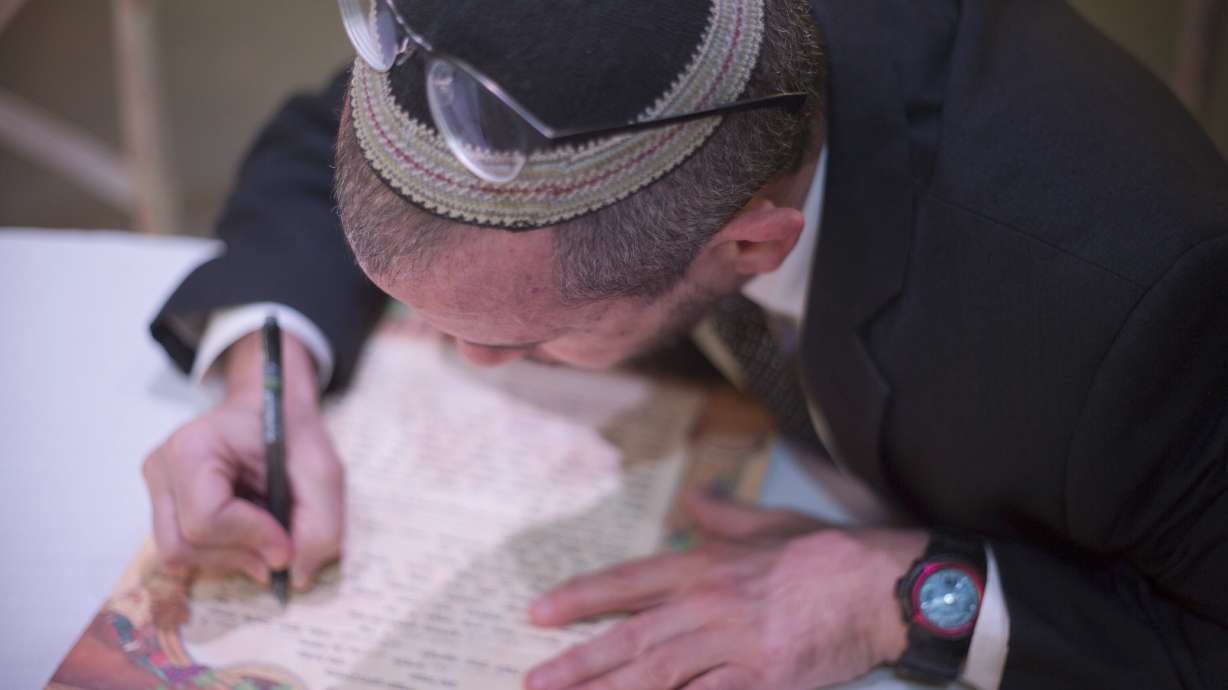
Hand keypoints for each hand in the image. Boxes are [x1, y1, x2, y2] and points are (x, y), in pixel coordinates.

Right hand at [142, 331, 344, 588]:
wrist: (272, 412)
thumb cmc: (293, 435)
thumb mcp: (323, 472)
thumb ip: (320, 524)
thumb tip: (295, 575)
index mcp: (193, 447)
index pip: (205, 518)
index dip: (252, 539)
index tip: (288, 541)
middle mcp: (162, 467)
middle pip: (183, 545)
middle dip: (239, 555)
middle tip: (280, 548)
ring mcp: (156, 488)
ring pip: (178, 555)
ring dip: (231, 556)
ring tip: (266, 531)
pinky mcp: (162, 506)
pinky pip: (183, 551)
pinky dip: (221, 552)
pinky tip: (248, 529)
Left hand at [525, 491, 925, 689]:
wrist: (882, 583)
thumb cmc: (827, 553)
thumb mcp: (770, 522)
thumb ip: (724, 516)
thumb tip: (695, 497)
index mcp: (706, 565)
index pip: (628, 582)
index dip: (580, 598)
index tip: (539, 613)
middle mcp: (709, 603)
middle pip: (631, 637)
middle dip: (578, 662)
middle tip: (534, 679)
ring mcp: (734, 643)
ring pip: (656, 674)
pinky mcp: (763, 676)